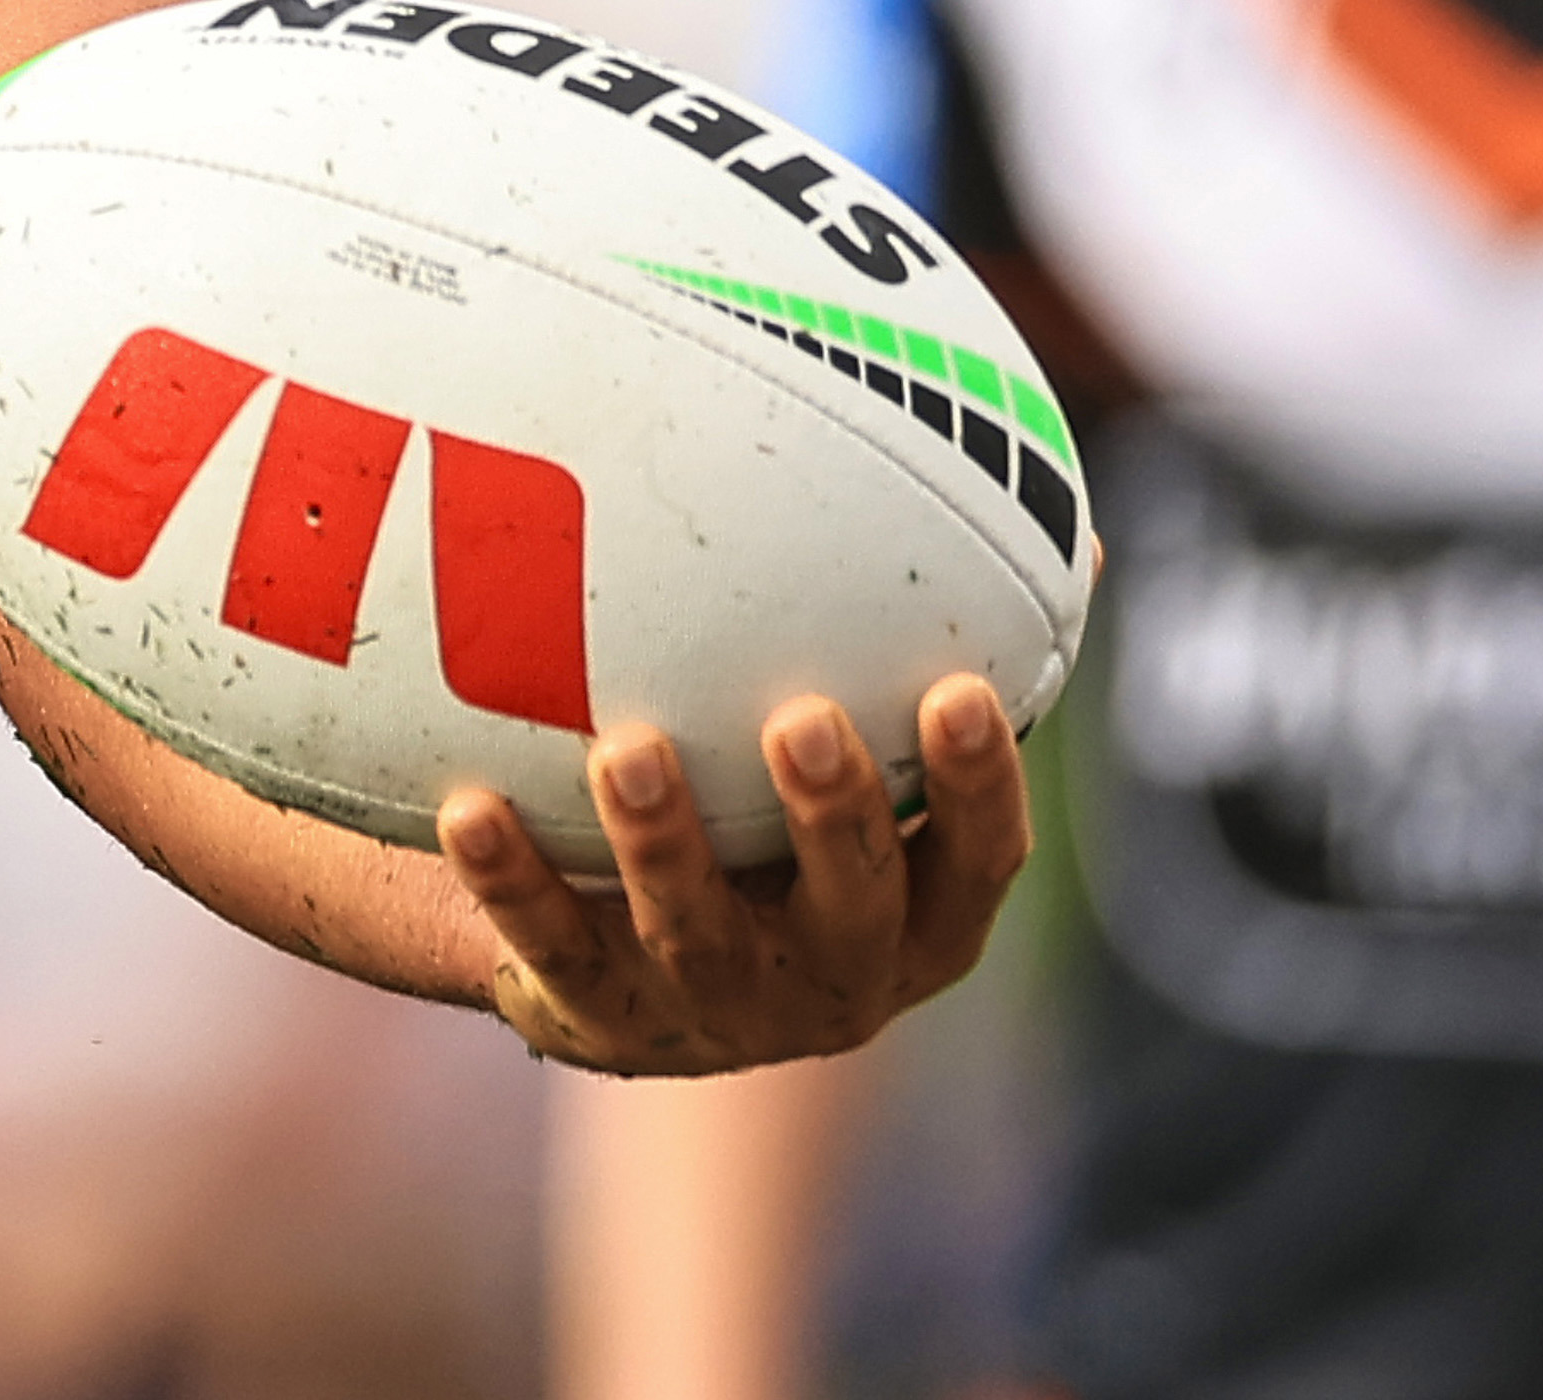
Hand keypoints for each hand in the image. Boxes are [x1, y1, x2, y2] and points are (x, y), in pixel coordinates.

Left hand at [439, 674, 1029, 1075]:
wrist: (636, 973)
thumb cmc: (778, 826)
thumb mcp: (872, 761)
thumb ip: (945, 652)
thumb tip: (1074, 527)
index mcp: (918, 911)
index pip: (977, 859)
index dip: (978, 789)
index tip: (962, 693)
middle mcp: (833, 973)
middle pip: (848, 905)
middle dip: (833, 817)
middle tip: (801, 720)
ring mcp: (714, 1005)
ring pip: (695, 932)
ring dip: (663, 845)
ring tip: (625, 749)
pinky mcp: (597, 1014)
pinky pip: (549, 944)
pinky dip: (510, 878)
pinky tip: (468, 804)